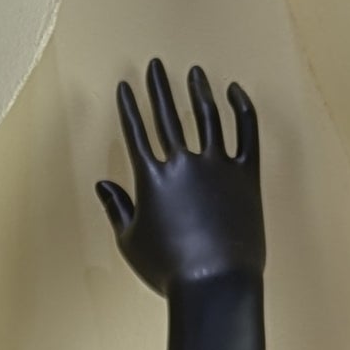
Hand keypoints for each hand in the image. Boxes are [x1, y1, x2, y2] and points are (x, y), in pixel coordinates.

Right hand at [96, 58, 263, 296]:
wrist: (215, 285)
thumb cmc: (169, 271)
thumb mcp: (131, 242)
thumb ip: (117, 208)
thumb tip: (103, 185)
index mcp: (152, 180)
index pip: (135, 131)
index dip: (128, 106)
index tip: (125, 86)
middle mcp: (183, 165)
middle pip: (167, 115)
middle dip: (158, 87)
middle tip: (154, 65)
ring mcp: (218, 166)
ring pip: (207, 116)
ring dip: (199, 91)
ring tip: (194, 73)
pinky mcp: (246, 175)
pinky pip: (246, 131)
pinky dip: (241, 107)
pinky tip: (234, 91)